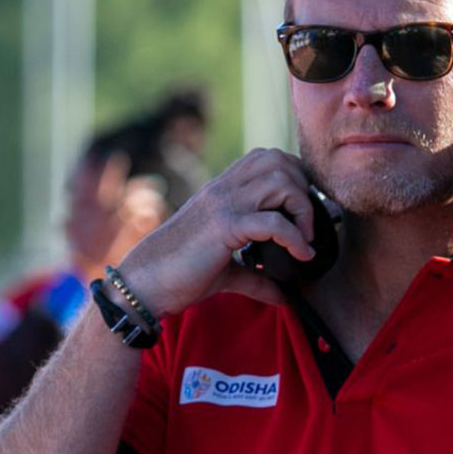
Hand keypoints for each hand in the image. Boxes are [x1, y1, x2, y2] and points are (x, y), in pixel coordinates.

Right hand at [115, 148, 316, 315]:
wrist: (145, 284)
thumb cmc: (180, 276)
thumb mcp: (225, 271)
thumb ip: (256, 277)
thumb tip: (284, 296)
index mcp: (222, 190)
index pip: (268, 157)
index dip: (294, 177)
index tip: (301, 211)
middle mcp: (224, 190)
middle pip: (280, 161)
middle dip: (303, 189)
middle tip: (307, 224)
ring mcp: (223, 205)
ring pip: (280, 183)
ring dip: (302, 209)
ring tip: (304, 239)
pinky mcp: (224, 228)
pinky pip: (272, 222)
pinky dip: (295, 238)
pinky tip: (300, 255)